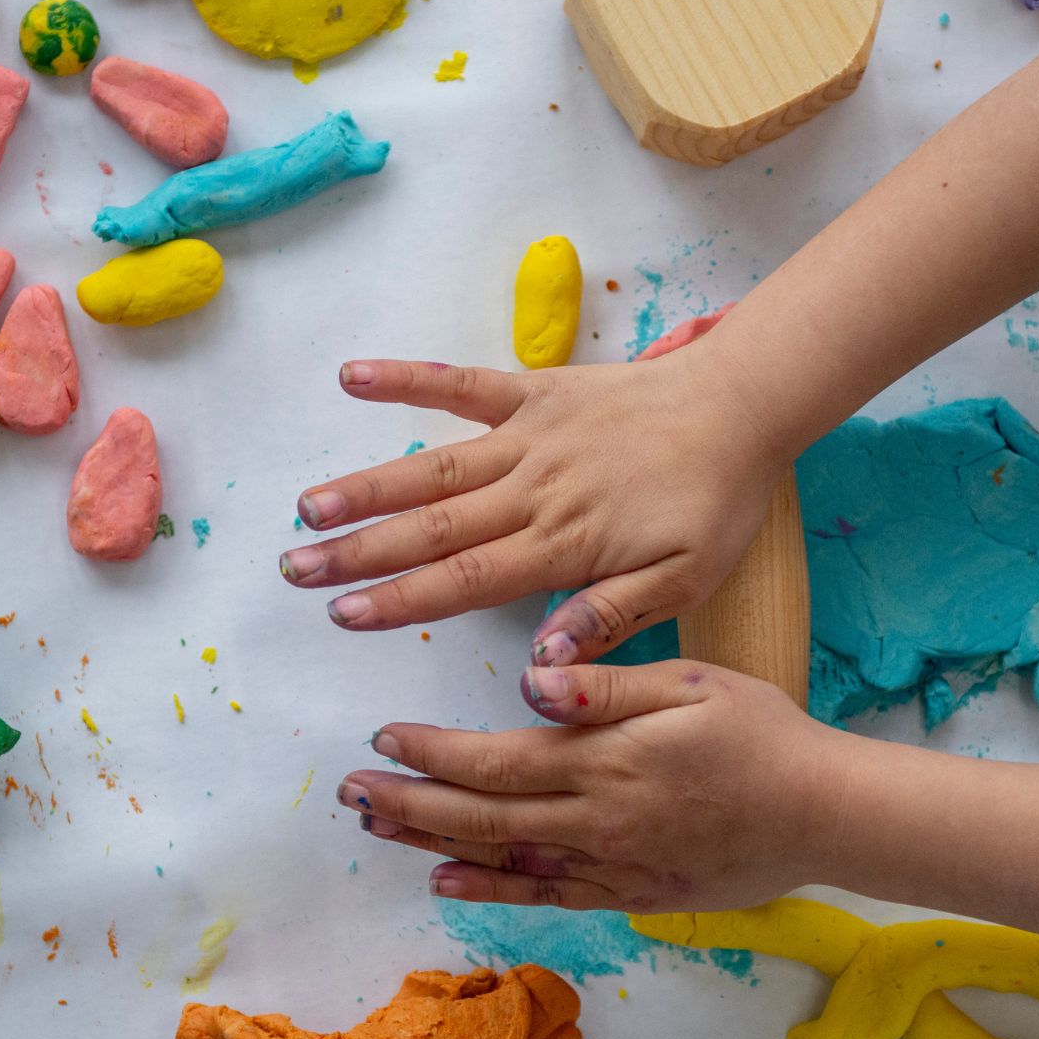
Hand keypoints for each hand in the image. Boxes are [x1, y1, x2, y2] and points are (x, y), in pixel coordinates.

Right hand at [279, 353, 788, 664]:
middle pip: (431, 527)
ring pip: (432, 466)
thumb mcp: (683, 580)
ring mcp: (529, 437)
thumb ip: (607, 618)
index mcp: (564, 544)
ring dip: (366, 486)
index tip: (344, 615)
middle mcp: (533, 491)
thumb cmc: (716, 501)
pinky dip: (407, 379)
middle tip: (295, 570)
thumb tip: (540, 660)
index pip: (465, 580)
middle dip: (357, 552)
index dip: (399, 598)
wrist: (743, 406)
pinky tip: (352, 378)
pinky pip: (461, 384)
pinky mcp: (535, 392)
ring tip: (306, 506)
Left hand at [338, 660, 845, 911]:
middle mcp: (594, 818)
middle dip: (406, 803)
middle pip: (479, 815)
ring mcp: (609, 863)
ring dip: (431, 845)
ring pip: (501, 858)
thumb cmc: (763, 734)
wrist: (826, 815)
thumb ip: (606, 684)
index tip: (382, 738)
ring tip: (376, 831)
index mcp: (603, 759)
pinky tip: (447, 884)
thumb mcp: (692, 684)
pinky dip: (491, 891)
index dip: (431, 752)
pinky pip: (546, 896)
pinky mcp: (630, 892)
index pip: (493, 758)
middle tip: (349, 794)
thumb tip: (533, 677)